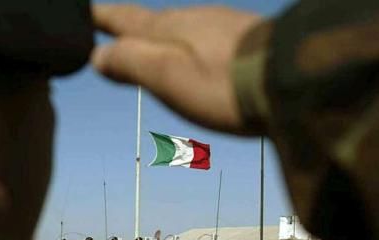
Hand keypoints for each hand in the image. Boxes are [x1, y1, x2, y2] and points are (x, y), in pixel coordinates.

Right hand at [92, 4, 261, 132]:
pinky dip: (185, 43)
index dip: (101, 18)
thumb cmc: (225, 86)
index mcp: (169, 29)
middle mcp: (193, 20)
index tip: (84, 13)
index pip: (124, 19)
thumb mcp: (168, 76)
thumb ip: (131, 62)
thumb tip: (97, 54)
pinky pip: (201, 37)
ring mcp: (221, 27)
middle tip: (107, 23)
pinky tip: (194, 53)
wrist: (294, 82)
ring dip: (157, 33)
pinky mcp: (244, 41)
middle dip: (126, 24)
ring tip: (146, 39)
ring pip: (178, 27)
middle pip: (150, 21)